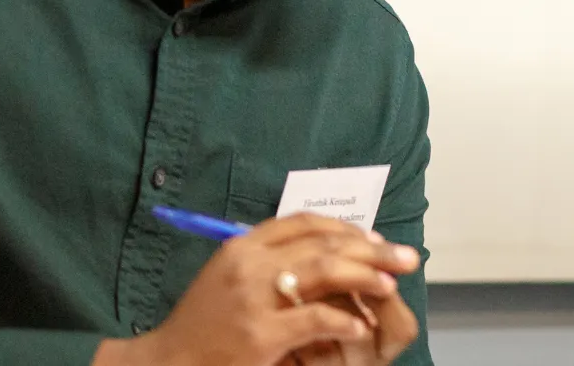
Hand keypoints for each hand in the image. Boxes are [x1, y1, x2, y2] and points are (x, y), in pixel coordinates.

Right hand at [91, 213, 420, 365]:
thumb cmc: (203, 324)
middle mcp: (249, 263)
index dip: (344, 227)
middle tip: (406, 257)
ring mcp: (254, 298)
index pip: (303, 222)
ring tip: (392, 284)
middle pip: (323, 243)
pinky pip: (315, 319)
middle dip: (371, 248)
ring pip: (325, 271)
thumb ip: (269, 259)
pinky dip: (344, 320)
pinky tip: (361, 326)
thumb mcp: (230, 277)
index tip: (373, 237)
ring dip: (367, 275)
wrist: (167, 364)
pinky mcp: (259, 334)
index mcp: (243, 245)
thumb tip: (325, 250)